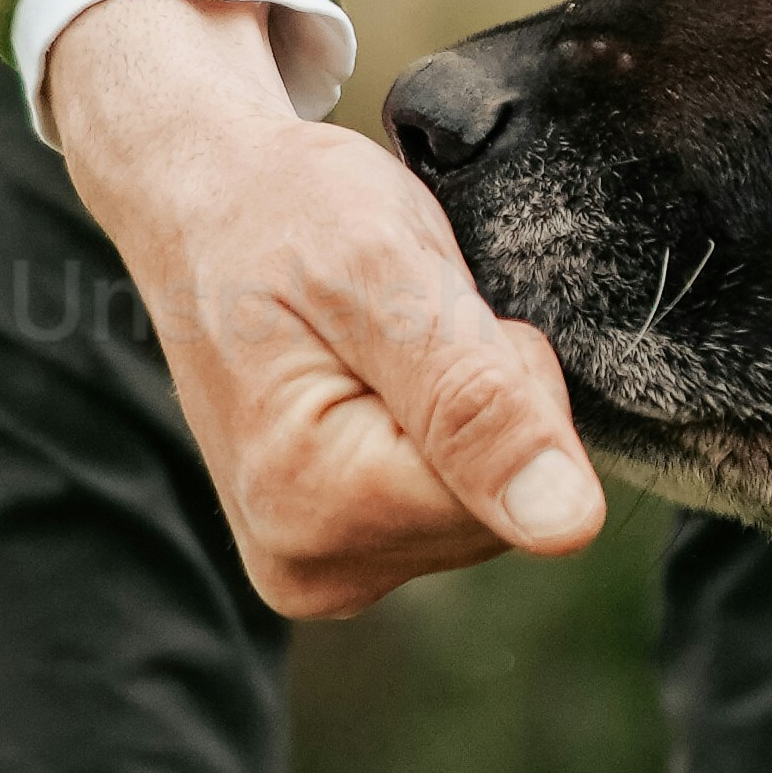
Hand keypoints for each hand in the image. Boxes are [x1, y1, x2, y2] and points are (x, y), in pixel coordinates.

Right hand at [41, 0, 606, 622]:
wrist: (204, 205)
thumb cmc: (282, 215)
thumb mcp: (386, 270)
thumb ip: (476, 402)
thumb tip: (567, 527)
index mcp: (312, 503)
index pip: (514, 489)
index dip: (507, 385)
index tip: (434, 313)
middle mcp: (308, 564)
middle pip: (499, 510)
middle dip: (487, 402)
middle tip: (406, 321)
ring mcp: (317, 567)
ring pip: (485, 510)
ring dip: (465, 414)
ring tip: (385, 343)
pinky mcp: (334, 554)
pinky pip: (448, 509)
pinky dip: (440, 437)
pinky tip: (383, 383)